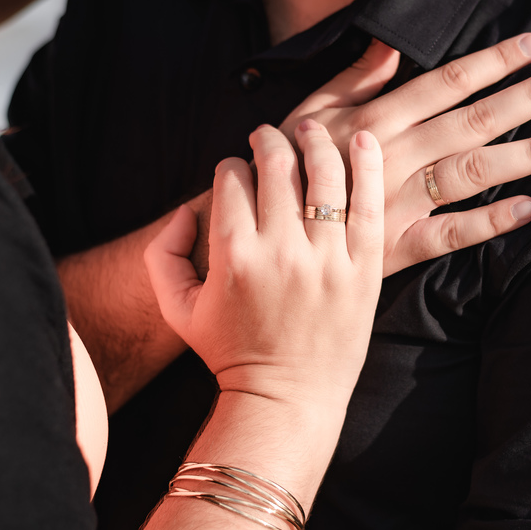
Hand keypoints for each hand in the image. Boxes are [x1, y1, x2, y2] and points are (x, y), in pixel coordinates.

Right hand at [146, 123, 383, 405]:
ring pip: (323, 175)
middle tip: (266, 138)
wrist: (286, 398)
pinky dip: (367, 165)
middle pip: (276, 167)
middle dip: (266, 141)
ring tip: (308, 131)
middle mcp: (280, 253)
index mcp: (234, 257)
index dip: (229, 166)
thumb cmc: (229, 352)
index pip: (231, 180)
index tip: (234, 172)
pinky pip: (368, 205)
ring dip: (313, 141)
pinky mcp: (363, 270)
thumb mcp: (177, 309)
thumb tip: (185, 209)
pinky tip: (361, 140)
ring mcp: (326, 261)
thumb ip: (162, 255)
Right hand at [280, 34, 530, 275]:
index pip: (442, 84)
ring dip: (523, 155)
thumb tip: (387, 43)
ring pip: (468, 173)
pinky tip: (526, 208)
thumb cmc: (280, 169)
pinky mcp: (393, 248)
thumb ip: (351, 79)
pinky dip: (486, 222)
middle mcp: (389, 156)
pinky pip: (447, 235)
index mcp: (372, 120)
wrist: (250, 237)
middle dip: (524, 98)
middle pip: (469, 122)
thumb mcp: (306, 115)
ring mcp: (394, 203)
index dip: (490, 63)